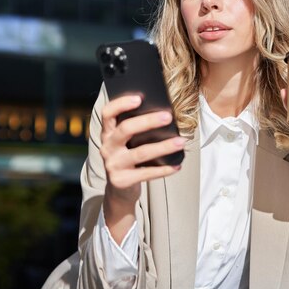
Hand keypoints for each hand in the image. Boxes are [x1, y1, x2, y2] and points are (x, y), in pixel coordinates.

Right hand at [100, 94, 185, 241]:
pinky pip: (146, 173)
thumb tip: (163, 114)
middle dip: (148, 121)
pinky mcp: (121, 181)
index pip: (108, 113)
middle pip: (125, 129)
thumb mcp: (127, 142)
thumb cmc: (129, 157)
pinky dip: (164, 169)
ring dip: (163, 146)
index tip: (139, 98)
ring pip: (140, 152)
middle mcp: (107, 147)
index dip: (121, 103)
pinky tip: (177, 165)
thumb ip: (136, 128)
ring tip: (181, 141)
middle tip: (168, 116)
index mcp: (107, 133)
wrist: (119, 190)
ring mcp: (113, 164)